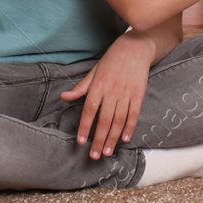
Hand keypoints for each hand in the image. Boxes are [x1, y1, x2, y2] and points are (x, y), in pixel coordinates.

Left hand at [60, 33, 156, 158]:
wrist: (136, 47)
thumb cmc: (112, 59)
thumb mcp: (94, 71)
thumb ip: (81, 87)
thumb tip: (64, 97)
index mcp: (98, 85)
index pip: (90, 110)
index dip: (85, 127)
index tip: (81, 142)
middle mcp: (112, 91)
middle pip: (104, 120)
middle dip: (99, 139)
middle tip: (94, 156)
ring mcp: (126, 93)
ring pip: (119, 120)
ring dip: (113, 137)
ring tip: (107, 152)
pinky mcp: (139, 94)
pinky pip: (134, 114)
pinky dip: (130, 127)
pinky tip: (125, 139)